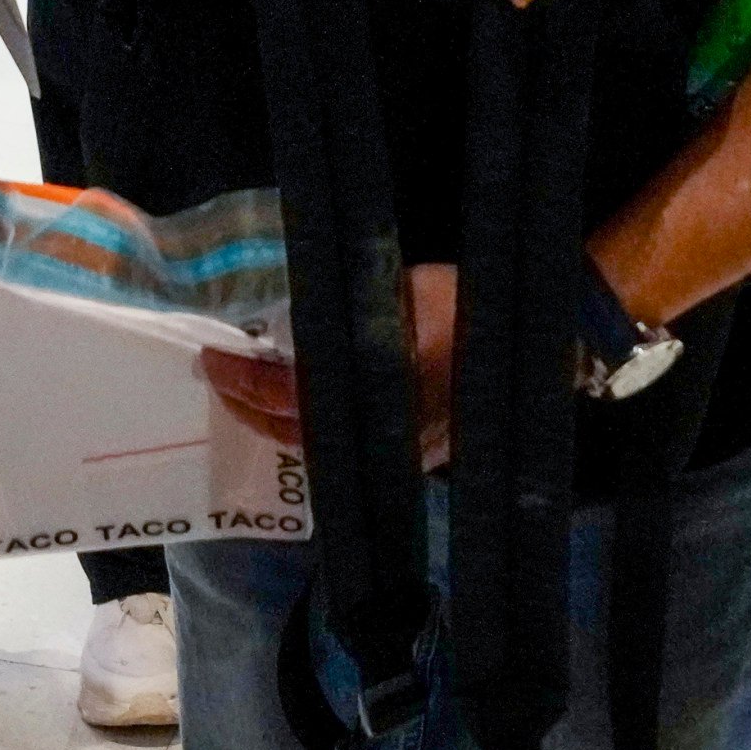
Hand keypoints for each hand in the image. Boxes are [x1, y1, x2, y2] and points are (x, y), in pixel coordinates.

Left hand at [207, 263, 458, 470]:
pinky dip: (309, 431)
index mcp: (380, 389)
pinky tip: (290, 411)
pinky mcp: (411, 459)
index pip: (294, 398)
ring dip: (272, 423)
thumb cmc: (471, 309)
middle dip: (247, 407)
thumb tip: (296, 308)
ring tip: (241, 392)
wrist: (536, 351)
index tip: (215, 358)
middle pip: (294, 434)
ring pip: (316, 449)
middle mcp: (384, 433)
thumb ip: (355, 305)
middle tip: (217, 374)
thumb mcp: (407, 290)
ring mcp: (399, 454)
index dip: (248, 381)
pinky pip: (343, 451)